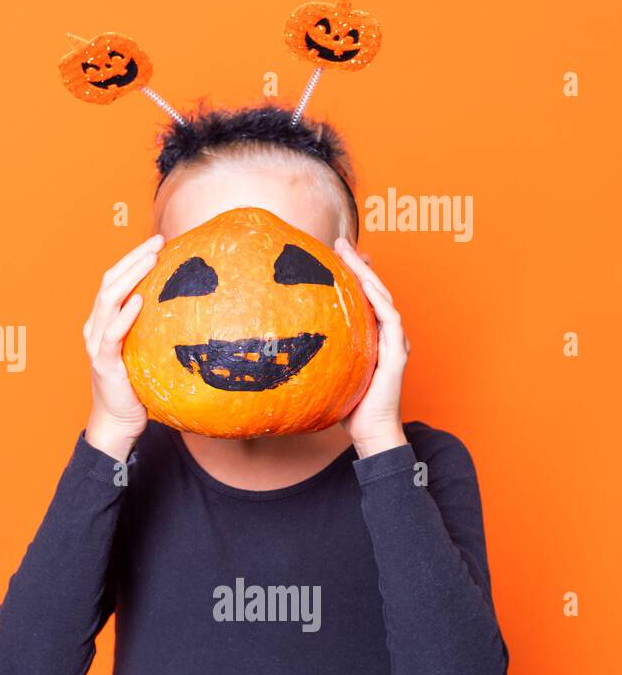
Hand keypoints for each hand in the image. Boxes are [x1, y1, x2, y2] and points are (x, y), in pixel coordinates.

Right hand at [82, 234, 163, 460]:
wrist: (118, 421)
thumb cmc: (136, 386)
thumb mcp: (145, 350)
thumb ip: (155, 329)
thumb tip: (192, 309)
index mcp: (103, 321)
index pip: (114, 280)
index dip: (132, 259)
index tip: (158, 242)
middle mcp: (95, 327)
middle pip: (109, 282)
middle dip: (132, 259)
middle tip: (157, 241)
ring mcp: (96, 343)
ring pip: (107, 300)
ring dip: (129, 276)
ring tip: (150, 259)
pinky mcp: (103, 362)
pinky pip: (111, 334)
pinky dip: (124, 315)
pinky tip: (139, 300)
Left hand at [334, 237, 409, 458]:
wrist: (369, 432)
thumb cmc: (345, 404)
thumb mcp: (326, 369)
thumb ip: (316, 351)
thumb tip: (277, 343)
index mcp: (370, 335)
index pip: (363, 296)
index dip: (352, 272)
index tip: (334, 251)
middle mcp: (385, 334)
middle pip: (374, 290)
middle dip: (359, 264)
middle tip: (341, 242)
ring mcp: (394, 342)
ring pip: (383, 298)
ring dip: (368, 274)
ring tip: (352, 254)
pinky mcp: (397, 354)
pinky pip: (391, 321)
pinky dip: (380, 302)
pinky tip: (367, 287)